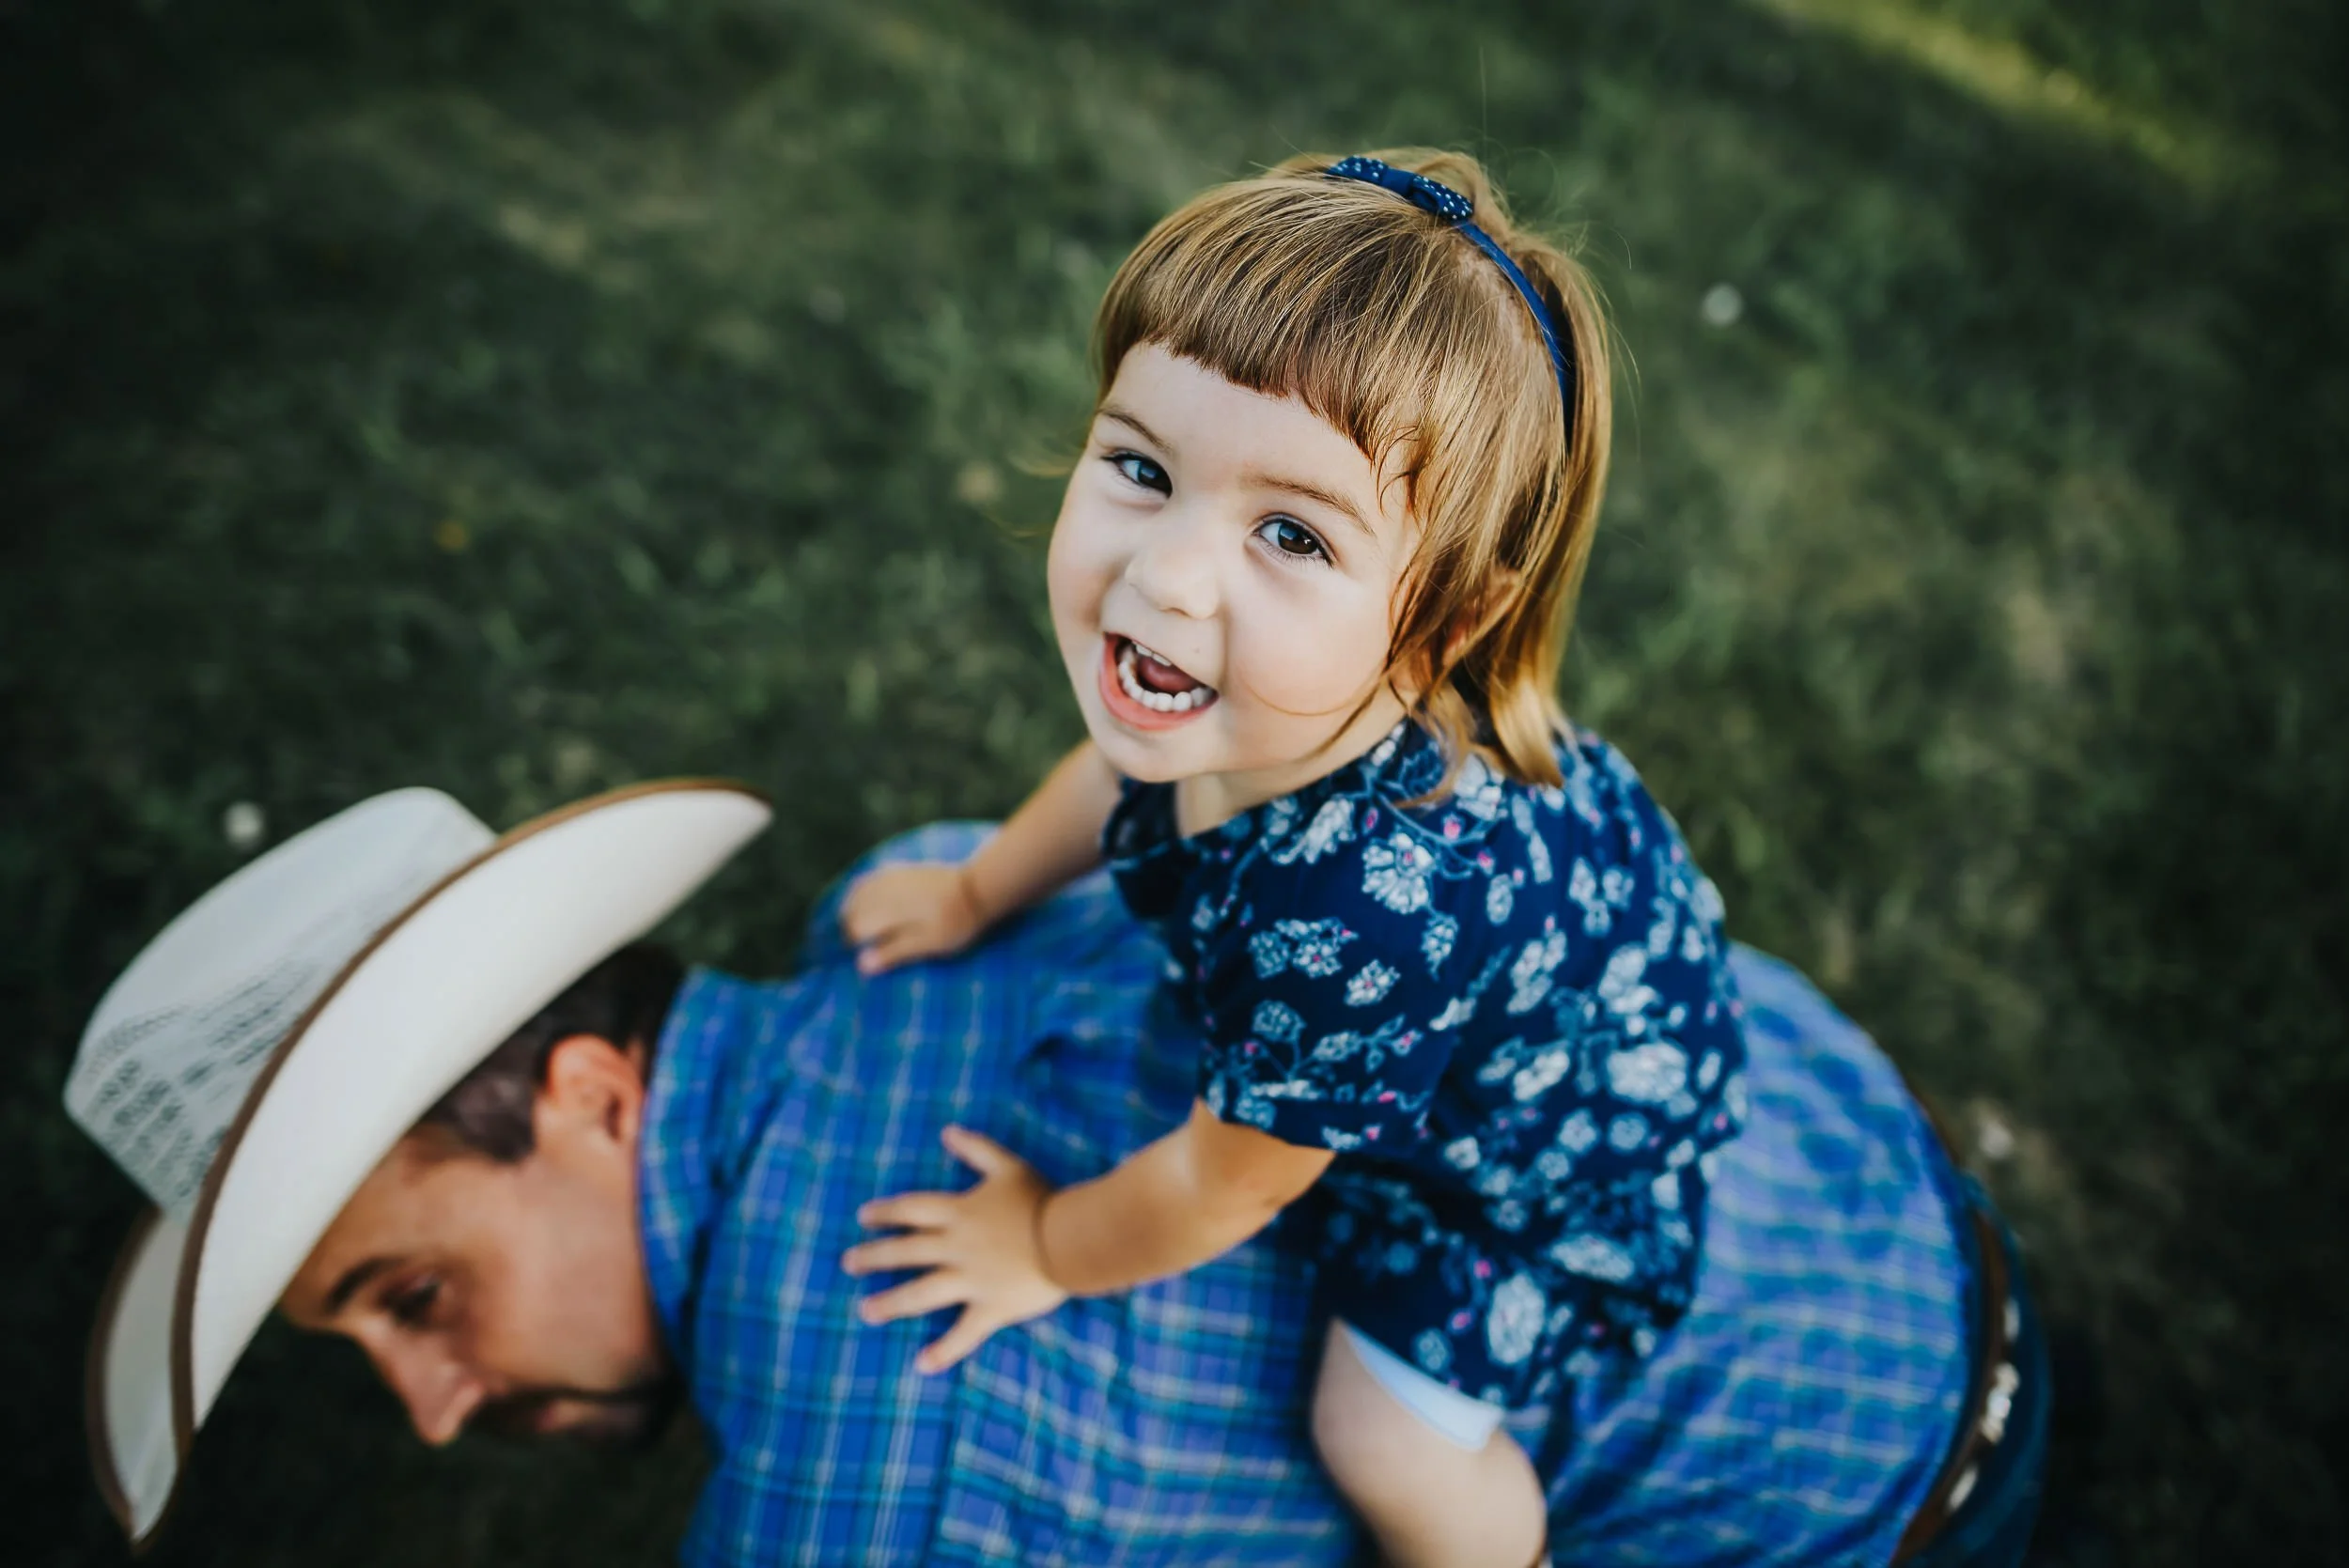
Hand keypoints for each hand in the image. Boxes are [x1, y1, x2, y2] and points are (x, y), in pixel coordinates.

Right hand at [840, 861, 986, 974]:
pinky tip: (866, 902)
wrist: (977, 888)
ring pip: (856, 893)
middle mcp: (884, 891)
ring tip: (859, 926)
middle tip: (857, 944)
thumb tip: (862, 965)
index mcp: (890, 911)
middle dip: (850, 927)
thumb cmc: (956, 922)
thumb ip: (894, 952)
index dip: (853, 945)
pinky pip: (868, 879)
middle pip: (852, 910)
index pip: (856, 929)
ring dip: (852, 910)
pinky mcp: (898, 869)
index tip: (859, 958)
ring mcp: (890, 876)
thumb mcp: (928, 943)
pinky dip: (860, 892)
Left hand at [842, 1126, 1069, 1374]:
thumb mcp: (1007, 1166)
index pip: (911, 1210)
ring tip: (866, 1312)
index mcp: (959, 1213)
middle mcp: (957, 1247)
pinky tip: (921, 1365)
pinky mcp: (990, 1308)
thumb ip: (976, 1149)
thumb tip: (947, 1131)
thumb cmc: (1042, 1200)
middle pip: (906, 1251)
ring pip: (922, 1293)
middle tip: (848, 1264)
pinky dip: (944, 1351)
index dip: (885, 1212)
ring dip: (891, 1303)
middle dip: (874, 1257)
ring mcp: (971, 1280)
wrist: (1071, 1238)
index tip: (862, 1217)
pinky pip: (963, 1333)